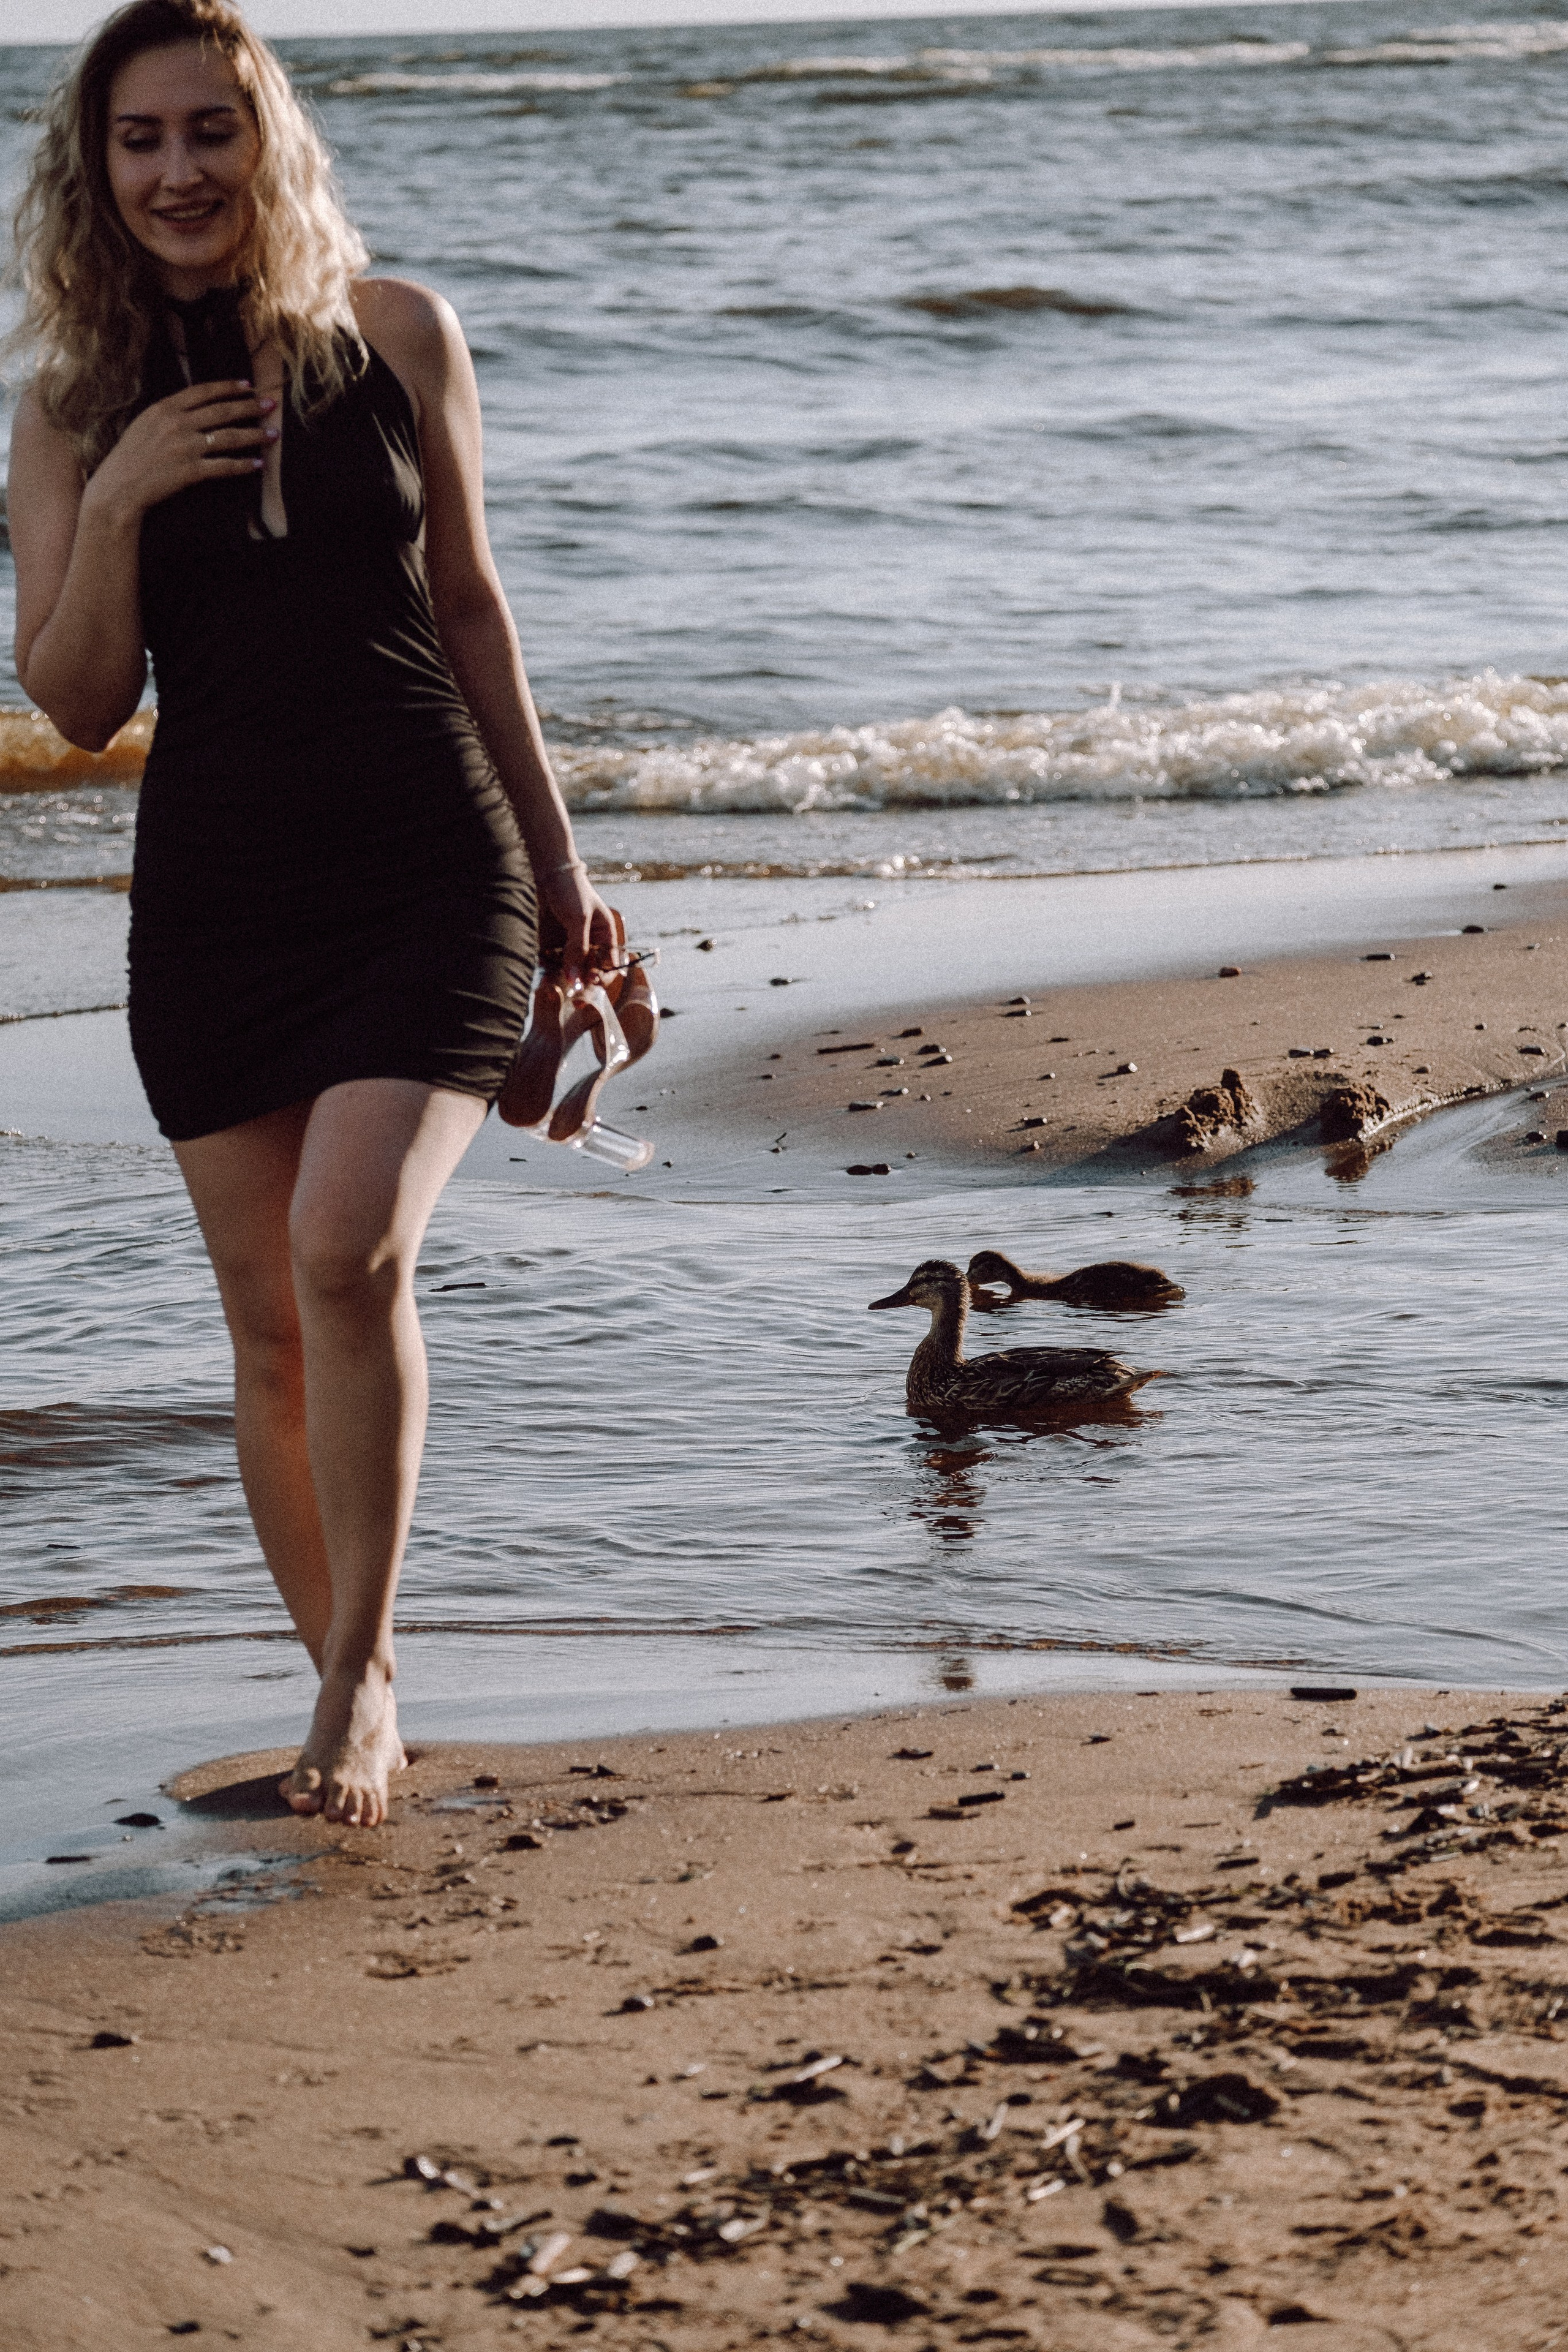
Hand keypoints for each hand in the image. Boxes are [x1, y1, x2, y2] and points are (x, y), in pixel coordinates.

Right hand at [81, 380, 274, 526]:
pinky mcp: (191, 471)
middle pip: (222, 411)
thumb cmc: (130, 457)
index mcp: (164, 408)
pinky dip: (244, 465)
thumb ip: (168, 413)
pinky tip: (258, 464)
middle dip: (250, 406)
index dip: (228, 387)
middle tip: (270, 405)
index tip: (247, 385)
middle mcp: (177, 424)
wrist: (119, 486)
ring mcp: (185, 447)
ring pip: (229, 437)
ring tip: (273, 433)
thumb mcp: (144, 423)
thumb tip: (192, 408)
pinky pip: (225, 466)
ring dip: (255, 435)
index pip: (203, 391)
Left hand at [541, 860, 613, 991]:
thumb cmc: (570, 889)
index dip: (602, 978)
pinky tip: (542, 974)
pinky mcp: (550, 946)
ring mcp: (568, 946)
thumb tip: (575, 979)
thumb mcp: (579, 918)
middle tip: (574, 997)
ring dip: (561, 981)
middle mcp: (588, 944)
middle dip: (581, 984)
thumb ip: (578, 948)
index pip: (609, 965)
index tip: (591, 986)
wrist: (544, 871)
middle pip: (588, 972)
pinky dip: (546, 972)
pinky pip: (550, 965)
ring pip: (568, 972)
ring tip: (552, 988)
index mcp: (605, 936)